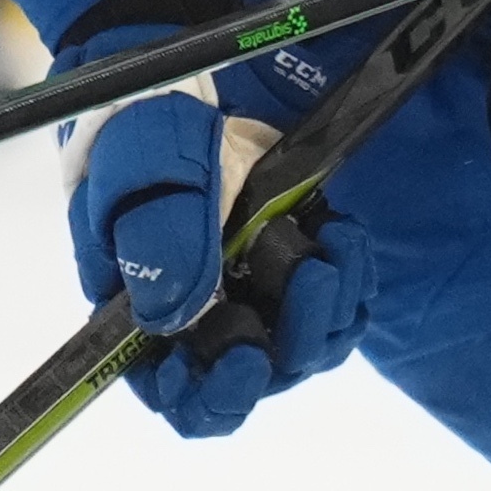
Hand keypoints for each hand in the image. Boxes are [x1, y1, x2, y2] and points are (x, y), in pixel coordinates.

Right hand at [68, 89, 374, 436]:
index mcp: (150, 319)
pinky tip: (343, 232)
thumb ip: (155, 242)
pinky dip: (352, 275)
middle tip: (312, 273)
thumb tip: (175, 312)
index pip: (182, 398)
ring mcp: (258, 296)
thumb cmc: (142, 135)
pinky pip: (343, 302)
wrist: (186, 92)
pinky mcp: (300, 267)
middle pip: (263, 375)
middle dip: (297, 334)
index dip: (216, 398)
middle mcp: (208, 323)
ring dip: (331, 303)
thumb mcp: (139, 174)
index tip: (246, 359)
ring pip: (311, 343)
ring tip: (333, 242)